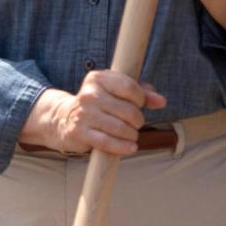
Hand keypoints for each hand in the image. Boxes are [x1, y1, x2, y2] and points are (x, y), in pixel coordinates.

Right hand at [19, 71, 166, 155]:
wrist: (64, 118)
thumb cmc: (98, 104)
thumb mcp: (116, 91)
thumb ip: (141, 92)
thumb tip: (162, 101)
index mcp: (98, 78)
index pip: (129, 87)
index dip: (140, 99)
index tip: (138, 105)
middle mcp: (89, 94)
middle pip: (128, 110)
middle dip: (138, 120)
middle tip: (135, 124)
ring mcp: (84, 113)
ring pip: (120, 128)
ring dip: (132, 135)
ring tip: (131, 135)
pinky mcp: (80, 132)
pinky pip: (108, 142)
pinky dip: (123, 147)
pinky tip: (130, 147)